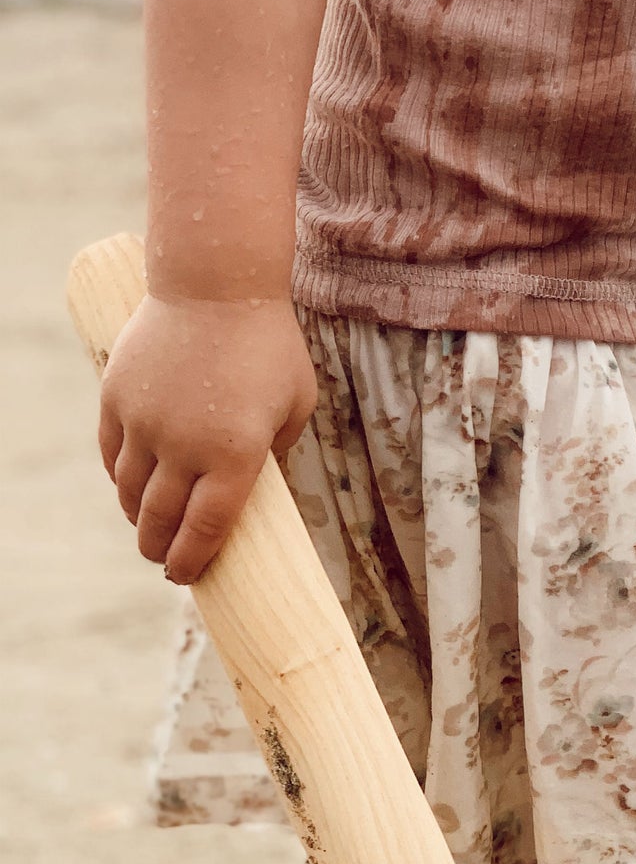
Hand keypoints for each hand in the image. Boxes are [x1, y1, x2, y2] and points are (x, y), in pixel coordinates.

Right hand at [98, 294, 316, 584]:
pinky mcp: (116, 400)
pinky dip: (120, 479)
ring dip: (137, 518)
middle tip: (164, 562)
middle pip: (161, 519)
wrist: (215, 286)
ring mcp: (145, 423)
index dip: (193, 560)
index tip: (187, 576)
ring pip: (130, 492)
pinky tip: (131, 488)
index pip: (207, 528)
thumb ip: (277, 449)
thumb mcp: (296, 401)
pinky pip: (112, 455)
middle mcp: (184, 446)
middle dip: (160, 549)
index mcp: (235, 454)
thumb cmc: (269, 345)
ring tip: (147, 528)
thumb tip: (259, 484)